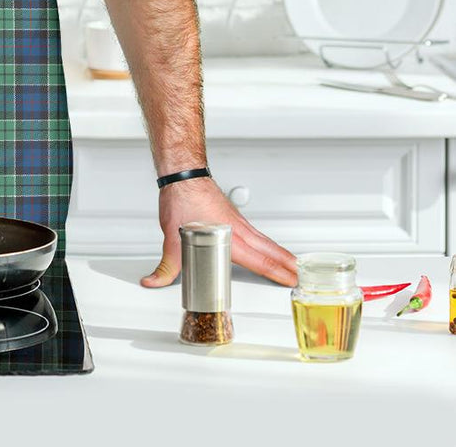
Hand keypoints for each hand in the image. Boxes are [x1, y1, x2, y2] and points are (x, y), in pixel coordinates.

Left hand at [141, 177, 297, 287]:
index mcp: (228, 237)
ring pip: (265, 241)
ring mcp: (237, 221)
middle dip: (287, 265)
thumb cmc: (181, 199)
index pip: (259, 260)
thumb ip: (166, 266)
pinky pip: (256, 232)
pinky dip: (268, 242)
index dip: (277, 272)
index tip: (291, 280)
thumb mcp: (171, 238)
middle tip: (301, 276)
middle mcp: (237, 229)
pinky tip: (267, 245)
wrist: (183, 174)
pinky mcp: (233, 215)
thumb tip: (154, 282)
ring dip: (280, 253)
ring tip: (293, 264)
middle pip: (269, 251)